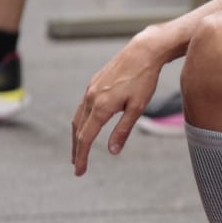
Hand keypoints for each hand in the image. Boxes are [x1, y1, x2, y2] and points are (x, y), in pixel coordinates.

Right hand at [71, 36, 165, 175]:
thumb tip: (112, 151)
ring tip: (79, 149)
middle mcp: (91, 98)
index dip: (82, 156)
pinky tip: (87, 125)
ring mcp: (90, 89)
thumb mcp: (138, 108)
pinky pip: (83, 106)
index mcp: (101, 107)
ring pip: (78, 117)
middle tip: (77, 165)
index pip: (86, 138)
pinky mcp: (94, 83)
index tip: (80, 171)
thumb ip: (123, 130)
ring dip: (77, 135)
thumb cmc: (144, 80)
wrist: (142, 51)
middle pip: (78, 130)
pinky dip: (81, 120)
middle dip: (77, 149)